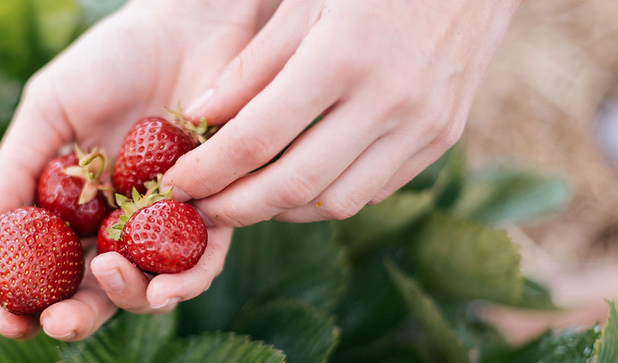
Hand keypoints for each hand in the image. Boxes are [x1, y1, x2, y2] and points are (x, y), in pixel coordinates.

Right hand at [0, 0, 276, 340]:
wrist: (185, 25)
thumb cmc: (111, 60)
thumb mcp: (49, 107)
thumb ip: (17, 167)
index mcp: (77, 206)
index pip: (49, 268)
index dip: (26, 301)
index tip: (6, 318)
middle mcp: (122, 222)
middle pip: (99, 289)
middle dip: (76, 317)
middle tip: (58, 323)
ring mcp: (169, 220)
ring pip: (152, 284)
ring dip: (131, 297)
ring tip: (111, 277)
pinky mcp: (220, 206)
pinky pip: (206, 257)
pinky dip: (188, 278)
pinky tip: (168, 284)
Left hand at [162, 0, 522, 225]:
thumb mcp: (303, 3)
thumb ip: (251, 66)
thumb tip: (198, 118)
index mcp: (341, 57)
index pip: (257, 139)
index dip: (207, 170)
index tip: (174, 182)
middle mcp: (386, 100)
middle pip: (293, 187)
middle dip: (235, 208)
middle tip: (200, 208)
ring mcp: (422, 125)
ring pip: (335, 202)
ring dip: (282, 210)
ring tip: (245, 195)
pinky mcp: (443, 137)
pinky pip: (374, 190)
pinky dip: (328, 196)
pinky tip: (299, 180)